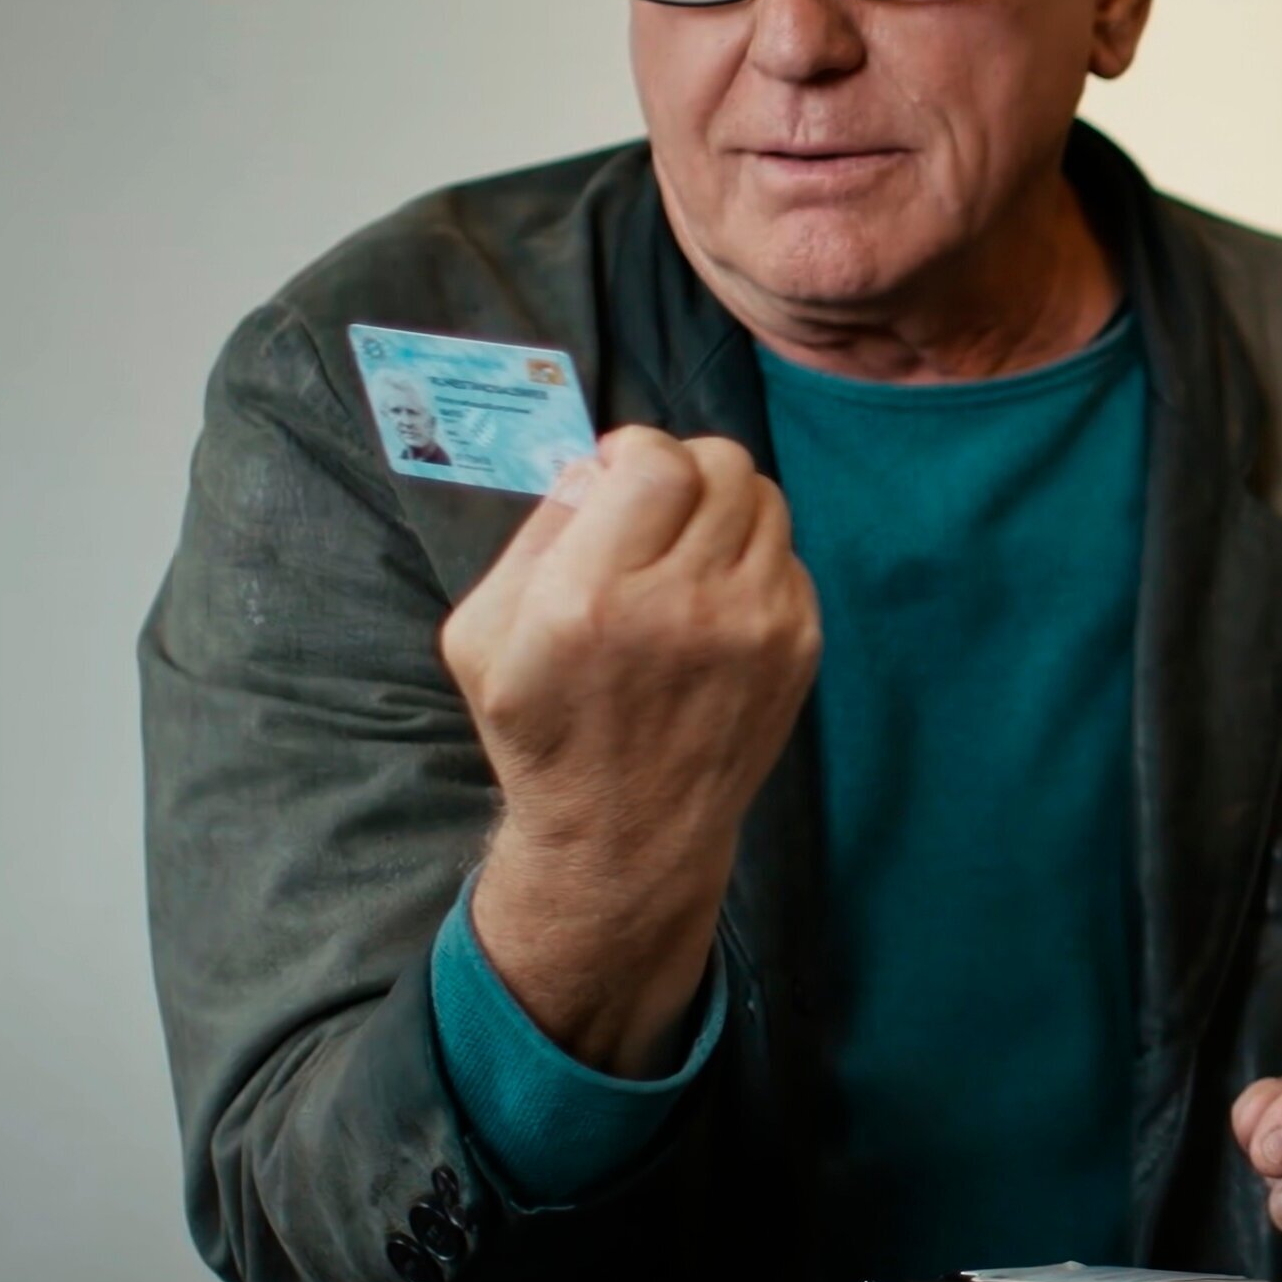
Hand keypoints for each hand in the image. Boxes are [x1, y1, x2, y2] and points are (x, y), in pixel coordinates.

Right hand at [440, 427, 820, 1075]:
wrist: (627, 833)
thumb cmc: (544, 730)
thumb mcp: (482, 635)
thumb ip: (536, 534)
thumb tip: (597, 464)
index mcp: (592, 599)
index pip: (657, 463)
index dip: (638, 448)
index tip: (619, 472)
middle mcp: (684, 607)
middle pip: (724, 466)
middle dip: (685, 466)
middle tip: (656, 499)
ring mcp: (755, 627)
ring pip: (767, 500)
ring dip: (724, 505)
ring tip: (686, 546)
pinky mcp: (799, 646)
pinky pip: (788, 554)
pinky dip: (753, 556)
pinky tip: (714, 598)